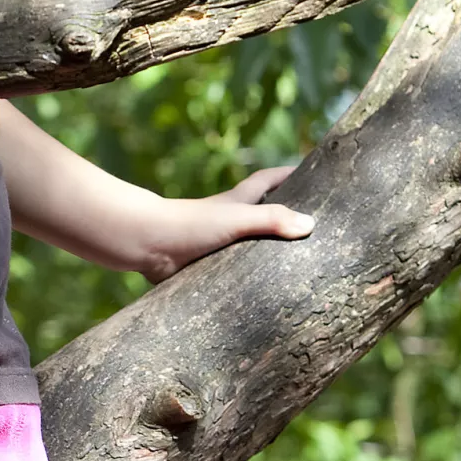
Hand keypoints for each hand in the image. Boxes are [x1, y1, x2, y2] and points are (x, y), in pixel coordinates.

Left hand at [137, 166, 314, 282]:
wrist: (147, 244)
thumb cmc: (190, 224)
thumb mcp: (236, 219)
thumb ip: (271, 220)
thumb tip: (310, 225)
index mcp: (237, 203)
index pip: (267, 180)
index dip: (287, 173)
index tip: (312, 169)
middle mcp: (227, 220)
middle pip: (260, 211)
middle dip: (283, 213)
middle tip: (313, 222)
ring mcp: (216, 243)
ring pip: (248, 244)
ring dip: (267, 251)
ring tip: (297, 265)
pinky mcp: (205, 266)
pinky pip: (232, 270)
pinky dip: (247, 277)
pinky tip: (261, 291)